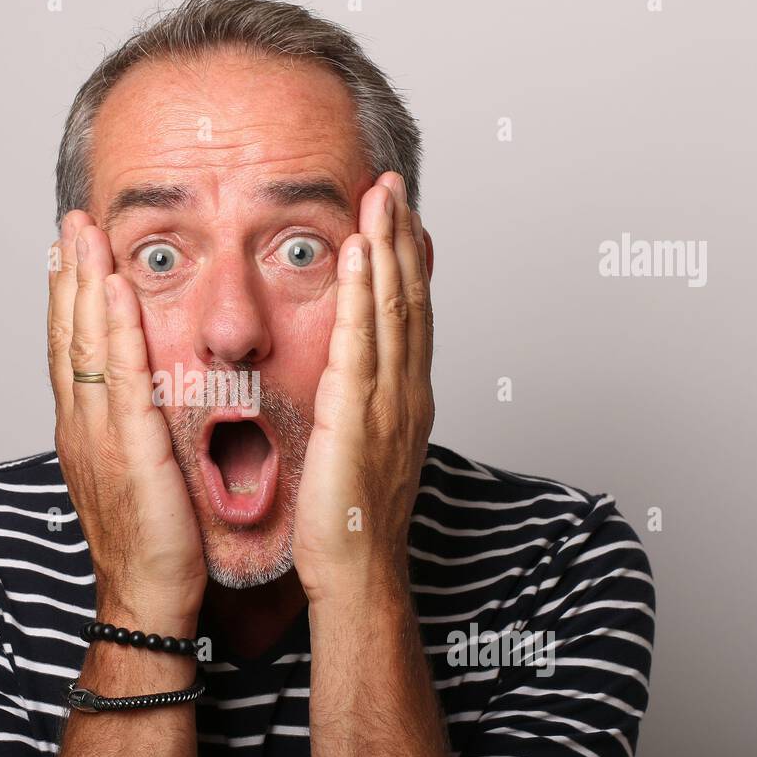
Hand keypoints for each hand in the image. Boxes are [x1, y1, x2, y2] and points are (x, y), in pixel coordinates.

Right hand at [47, 211, 207, 633]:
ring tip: (83, 234)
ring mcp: (99, 434)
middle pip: (68, 336)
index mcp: (84, 430)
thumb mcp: (135, 472)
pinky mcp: (130, 447)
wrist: (147, 595)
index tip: (70, 252)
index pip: (70, 350)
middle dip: (68, 275)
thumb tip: (146, 398)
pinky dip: (115, 329)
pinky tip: (114, 289)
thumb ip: (134, 429)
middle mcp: (82, 425)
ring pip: (86, 345)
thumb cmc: (149, 540)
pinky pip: (122, 376)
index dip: (68, 298)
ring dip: (84, 285)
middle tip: (70, 222)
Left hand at [291, 173, 434, 602]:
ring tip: (381, 197)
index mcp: (406, 399)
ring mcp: (389, 402)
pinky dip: (364, 292)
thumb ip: (359, 408)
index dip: (406, 263)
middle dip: (401, 237)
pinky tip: (360, 253)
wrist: (356, 571)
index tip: (398, 219)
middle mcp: (407, 392)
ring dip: (388, 247)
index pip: (410, 316)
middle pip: (410, 299)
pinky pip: (362, 341)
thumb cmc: (351, 522)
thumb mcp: (360, 449)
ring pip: (394, 308)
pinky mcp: (358, 415)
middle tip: (392, 185)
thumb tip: (346, 384)